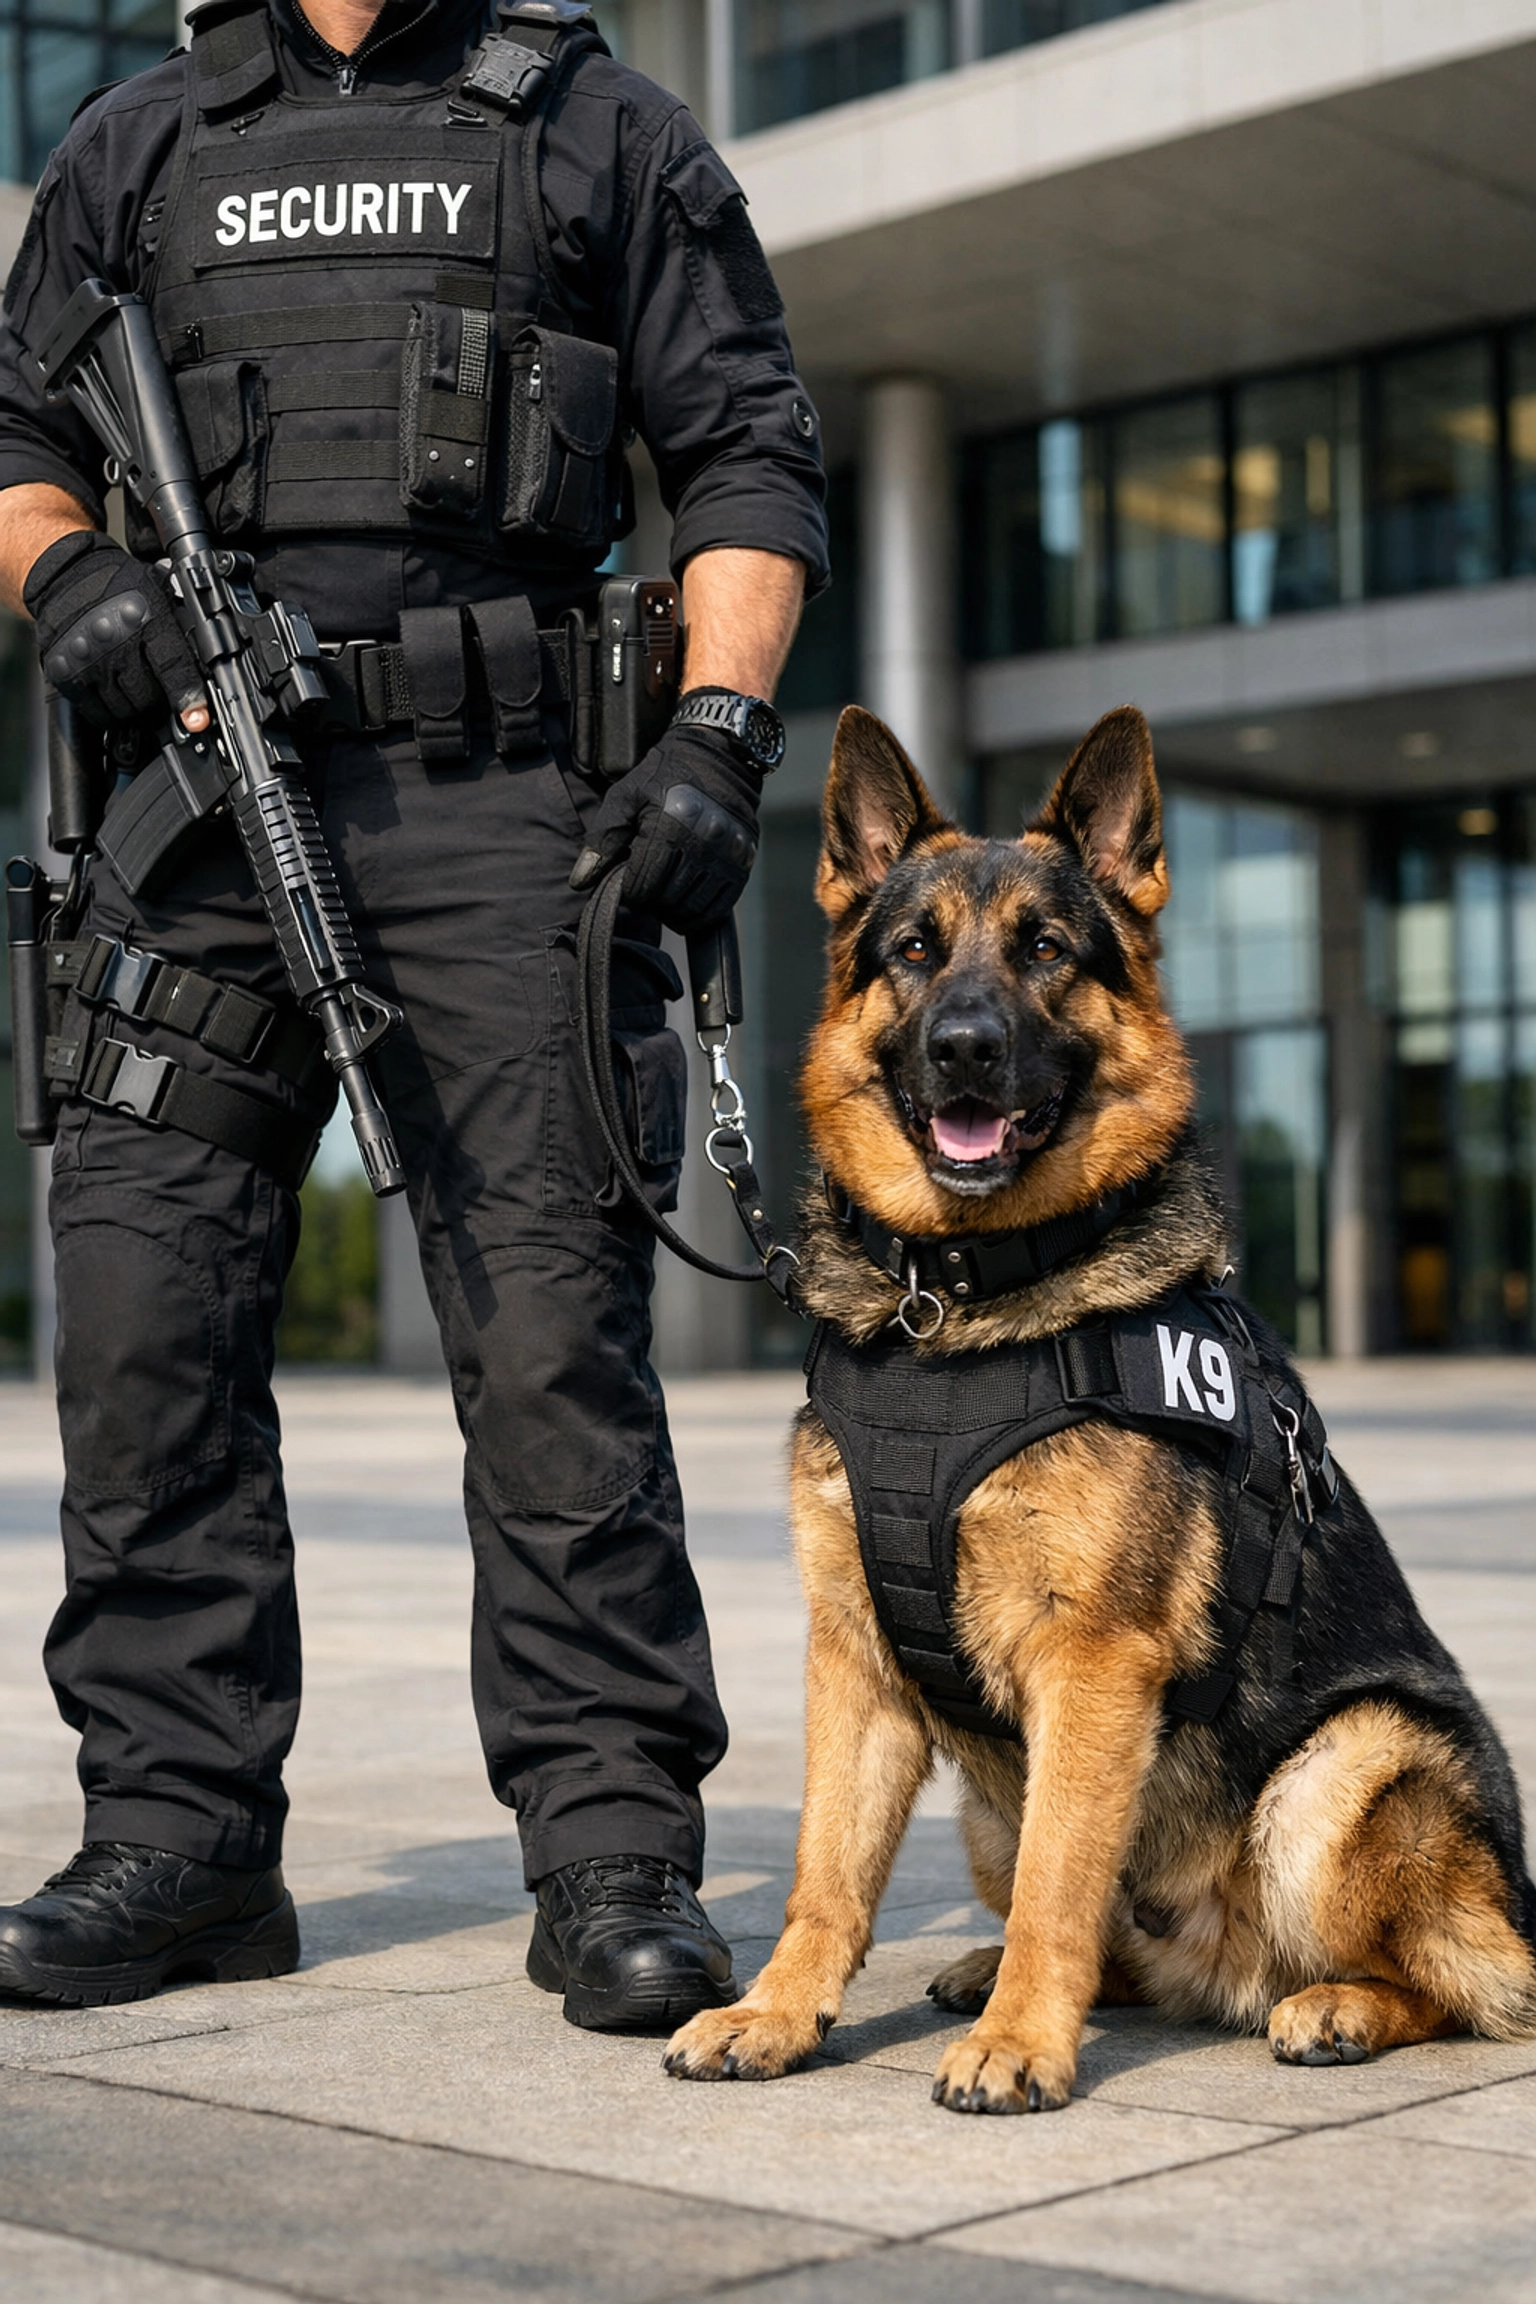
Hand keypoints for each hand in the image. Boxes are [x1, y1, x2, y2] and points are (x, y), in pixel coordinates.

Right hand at [24, 531, 206, 728]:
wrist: (66, 576)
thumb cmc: (119, 586)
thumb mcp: (158, 593)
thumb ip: (180, 626)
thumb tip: (211, 660)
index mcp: (146, 620)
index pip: (173, 667)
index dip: (188, 696)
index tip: (197, 719)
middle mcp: (116, 643)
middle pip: (149, 698)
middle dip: (159, 699)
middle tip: (157, 687)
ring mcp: (89, 661)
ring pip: (124, 710)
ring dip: (134, 707)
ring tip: (132, 684)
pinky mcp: (66, 673)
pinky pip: (96, 712)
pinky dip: (108, 711)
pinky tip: (112, 692)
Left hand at [569, 721, 760, 934]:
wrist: (719, 755)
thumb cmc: (664, 776)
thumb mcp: (624, 798)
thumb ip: (602, 840)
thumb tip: (580, 881)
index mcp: (670, 824)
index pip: (642, 884)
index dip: (628, 891)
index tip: (627, 880)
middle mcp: (704, 841)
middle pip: (666, 899)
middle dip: (649, 900)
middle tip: (644, 886)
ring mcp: (728, 854)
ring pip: (691, 908)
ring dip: (672, 910)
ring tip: (663, 893)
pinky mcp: (744, 863)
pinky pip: (718, 908)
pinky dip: (699, 914)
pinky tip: (685, 903)